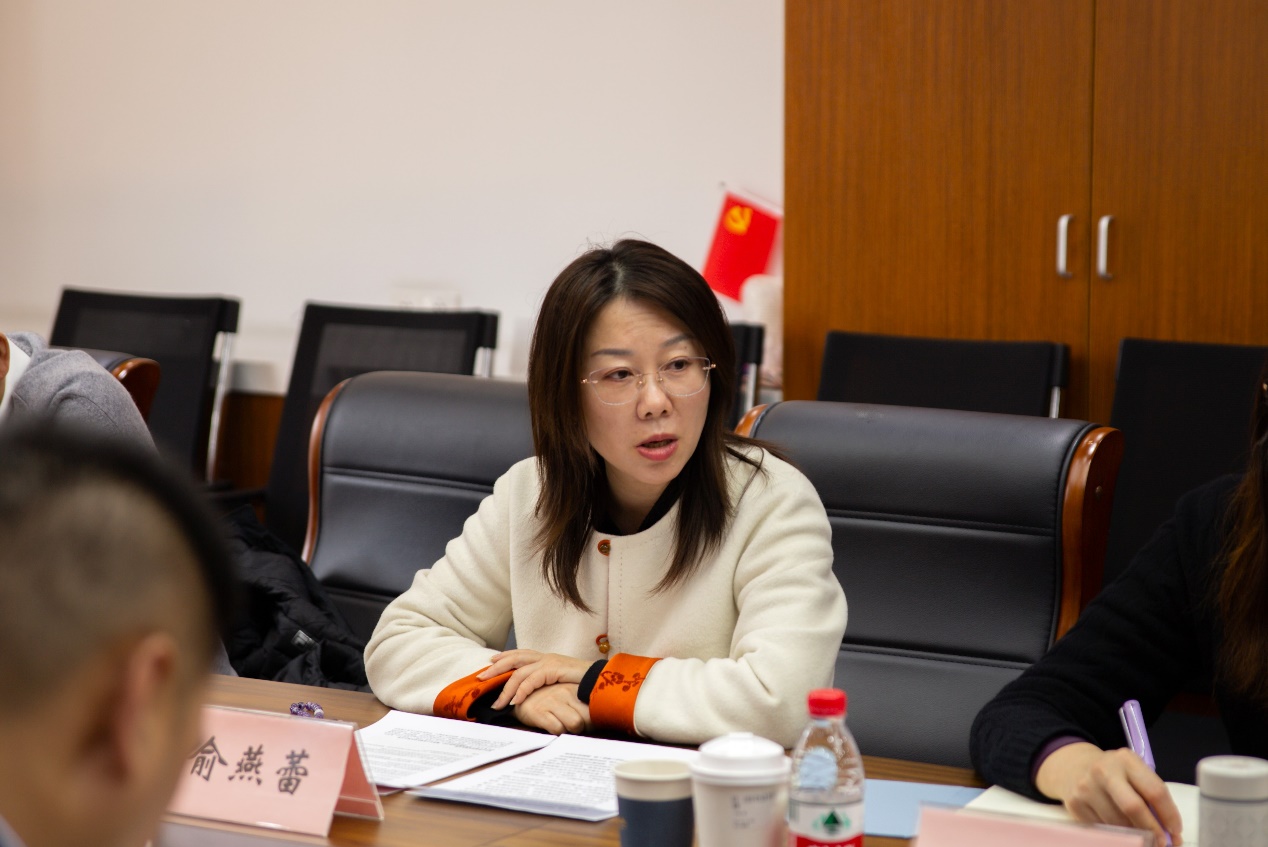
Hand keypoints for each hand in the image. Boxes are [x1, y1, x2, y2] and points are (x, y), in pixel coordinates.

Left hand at [478, 650, 590, 709]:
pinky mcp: (554, 669)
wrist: (601, 681)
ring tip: (498, 703)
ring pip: (519, 671)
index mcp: (546, 658)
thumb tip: (534, 691)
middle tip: (481, 677)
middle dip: (496, 668)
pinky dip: (521, 691)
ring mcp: (549, 662)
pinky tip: (515, 701)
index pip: (521, 653)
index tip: (490, 662)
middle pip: (514, 658)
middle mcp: (546, 657)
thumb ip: (547, 682)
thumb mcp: (561, 681)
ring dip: (506, 688)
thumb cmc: (583, 683)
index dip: (505, 656)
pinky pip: (531, 680)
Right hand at [513, 683, 590, 734]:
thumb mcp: (565, 696)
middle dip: (583, 727)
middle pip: (588, 718)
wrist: (516, 698)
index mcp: (573, 687)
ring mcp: (552, 700)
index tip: (586, 725)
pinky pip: (558, 729)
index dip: (592, 721)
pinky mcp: (539, 711)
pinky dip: (556, 732)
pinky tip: (550, 727)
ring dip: (570, 731)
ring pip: (575, 723)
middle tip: (574, 728)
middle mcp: (565, 691)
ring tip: (562, 727)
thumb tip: (598, 721)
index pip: (594, 707)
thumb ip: (580, 705)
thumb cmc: (546, 700)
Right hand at [1036, 742, 1182, 844]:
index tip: (1175, 832)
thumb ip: (1151, 797)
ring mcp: (1086, 787)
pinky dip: (1116, 835)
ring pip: (1117, 823)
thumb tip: (1170, 834)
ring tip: (1142, 839)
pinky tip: (1120, 832)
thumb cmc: (1114, 774)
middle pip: (1133, 807)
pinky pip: (1102, 828)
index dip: (1169, 816)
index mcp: (1126, 760)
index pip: (1155, 791)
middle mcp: (1104, 771)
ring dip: (1135, 837)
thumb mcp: (1133, 773)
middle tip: (1161, 843)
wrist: (1073, 767)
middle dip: (1152, 830)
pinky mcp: (1075, 804)